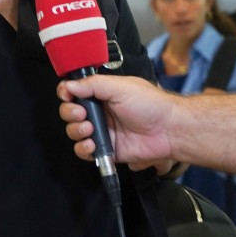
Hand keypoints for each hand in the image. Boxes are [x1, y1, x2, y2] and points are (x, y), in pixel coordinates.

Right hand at [56, 74, 176, 170]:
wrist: (169, 129)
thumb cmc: (151, 105)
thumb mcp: (120, 87)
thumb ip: (93, 84)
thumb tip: (69, 85)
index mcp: (102, 93)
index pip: (74, 91)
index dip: (66, 93)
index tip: (67, 95)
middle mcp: (100, 112)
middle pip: (70, 112)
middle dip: (70, 113)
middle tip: (80, 113)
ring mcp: (102, 131)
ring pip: (74, 132)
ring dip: (76, 131)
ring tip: (89, 129)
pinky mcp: (106, 149)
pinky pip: (85, 151)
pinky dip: (83, 149)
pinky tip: (92, 144)